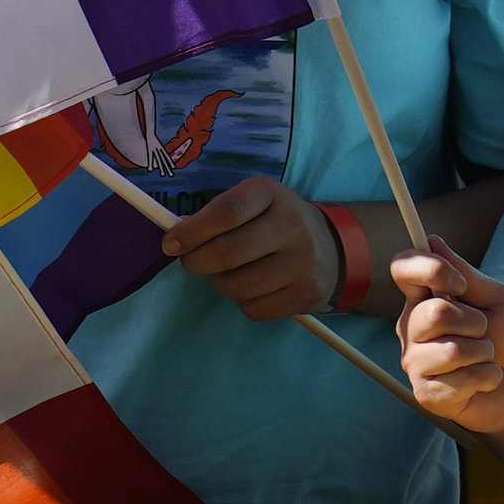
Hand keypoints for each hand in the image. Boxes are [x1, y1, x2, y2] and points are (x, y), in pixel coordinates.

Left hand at [162, 174, 335, 322]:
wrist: (333, 248)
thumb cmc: (275, 222)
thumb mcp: (251, 203)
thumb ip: (214, 215)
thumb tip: (177, 237)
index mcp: (271, 193)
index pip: (226, 211)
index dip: (192, 231)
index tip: (171, 244)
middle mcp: (293, 225)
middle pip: (227, 253)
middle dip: (196, 262)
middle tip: (190, 262)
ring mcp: (304, 262)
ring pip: (237, 286)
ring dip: (220, 283)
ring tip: (228, 273)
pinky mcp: (307, 295)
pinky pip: (254, 309)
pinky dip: (243, 302)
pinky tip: (253, 287)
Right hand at [393, 252, 503, 433]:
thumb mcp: (496, 299)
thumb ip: (466, 274)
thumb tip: (432, 241)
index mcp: (423, 300)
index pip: (402, 269)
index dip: (429, 269)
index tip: (459, 283)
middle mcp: (411, 329)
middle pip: (435, 312)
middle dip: (476, 322)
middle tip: (483, 333)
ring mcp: (415, 363)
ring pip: (451, 350)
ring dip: (484, 354)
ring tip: (484, 359)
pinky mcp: (426, 394)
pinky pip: (459, 381)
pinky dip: (485, 378)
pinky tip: (483, 382)